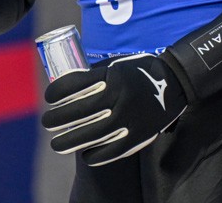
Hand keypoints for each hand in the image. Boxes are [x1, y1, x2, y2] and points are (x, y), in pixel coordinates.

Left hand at [41, 53, 187, 165]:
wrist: (175, 83)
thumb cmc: (139, 72)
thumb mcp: (116, 66)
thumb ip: (94, 76)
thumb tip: (64, 88)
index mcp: (111, 77)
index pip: (73, 85)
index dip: (55, 93)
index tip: (48, 98)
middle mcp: (118, 98)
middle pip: (77, 113)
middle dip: (55, 120)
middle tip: (46, 123)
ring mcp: (128, 120)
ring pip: (90, 135)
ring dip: (68, 142)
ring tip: (56, 145)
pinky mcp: (138, 137)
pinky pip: (109, 151)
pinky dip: (93, 154)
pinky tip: (84, 153)